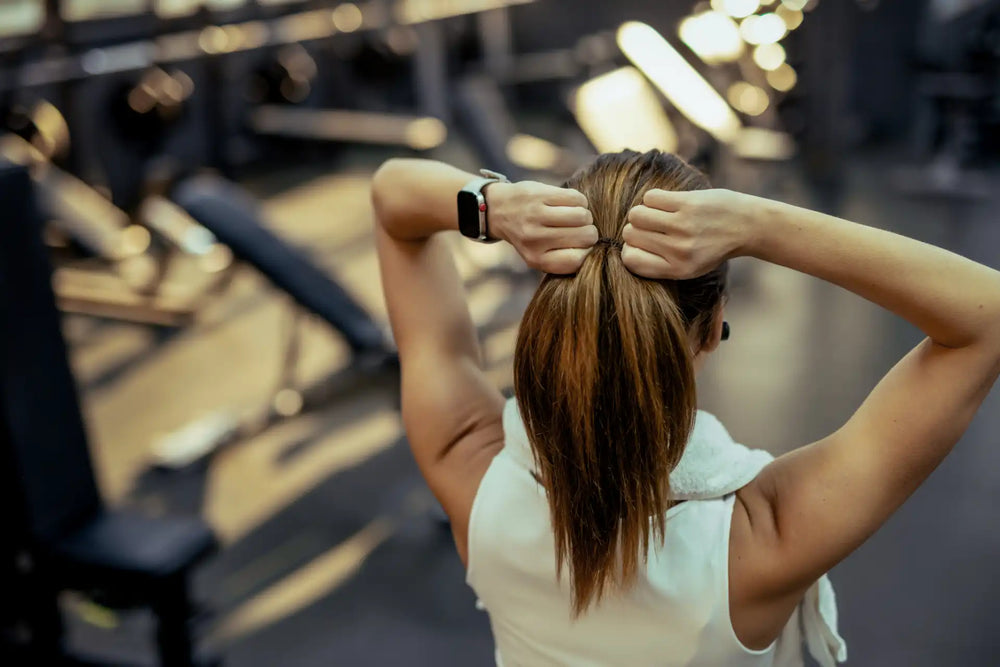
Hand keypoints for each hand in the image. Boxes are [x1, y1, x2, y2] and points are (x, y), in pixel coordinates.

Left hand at [486, 181, 596, 273]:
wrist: (499, 210)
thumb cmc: (529, 236)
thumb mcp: (539, 256)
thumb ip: (562, 258)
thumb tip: (592, 251)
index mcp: (536, 259)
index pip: (578, 260)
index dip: (587, 251)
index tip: (582, 246)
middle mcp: (535, 239)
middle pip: (585, 236)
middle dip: (589, 232)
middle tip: (579, 229)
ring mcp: (536, 215)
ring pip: (583, 216)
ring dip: (585, 215)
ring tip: (575, 216)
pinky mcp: (539, 194)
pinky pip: (576, 198)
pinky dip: (579, 201)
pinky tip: (569, 204)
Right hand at [622, 188, 753, 279]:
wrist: (747, 226)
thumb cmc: (713, 247)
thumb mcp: (689, 267)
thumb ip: (660, 263)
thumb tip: (626, 247)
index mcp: (677, 270)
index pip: (630, 260)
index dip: (629, 249)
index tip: (639, 244)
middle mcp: (678, 250)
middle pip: (630, 234)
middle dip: (636, 228)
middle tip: (651, 226)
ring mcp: (683, 225)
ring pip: (636, 214)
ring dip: (642, 211)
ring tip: (656, 213)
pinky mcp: (688, 203)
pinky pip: (651, 197)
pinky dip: (654, 198)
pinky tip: (667, 202)